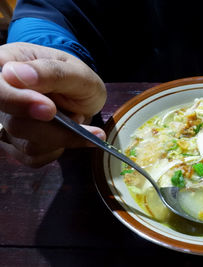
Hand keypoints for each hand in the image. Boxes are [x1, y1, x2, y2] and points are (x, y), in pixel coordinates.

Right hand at [0, 42, 106, 166]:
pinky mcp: (15, 143)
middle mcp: (1, 95)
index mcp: (6, 65)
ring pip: (25, 143)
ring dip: (60, 136)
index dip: (16, 100)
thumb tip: (15, 74)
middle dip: (49, 126)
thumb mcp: (76, 72)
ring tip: (78, 118)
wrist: (84, 97)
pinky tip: (73, 134)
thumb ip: (50, 72)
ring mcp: (5, 121)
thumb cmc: (77, 79)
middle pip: (12, 121)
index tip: (49, 109)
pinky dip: (59, 148)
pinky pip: (33, 157)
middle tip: (78, 118)